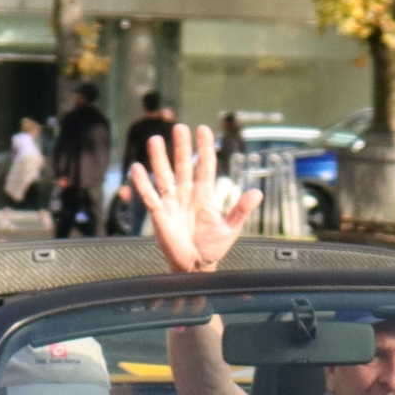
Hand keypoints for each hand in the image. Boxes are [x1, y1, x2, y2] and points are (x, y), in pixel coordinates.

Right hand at [136, 124, 260, 274]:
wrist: (196, 267)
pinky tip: (137, 169)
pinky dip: (143, 183)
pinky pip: (150, 196)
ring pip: (164, 175)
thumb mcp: (230, 228)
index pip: (205, 166)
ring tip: (154, 140)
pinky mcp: (159, 214)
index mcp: (205, 195)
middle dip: (181, 147)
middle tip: (179, 127)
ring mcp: (172, 202)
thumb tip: (258, 192)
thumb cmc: (212, 248)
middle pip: (183, 165)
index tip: (203, 129)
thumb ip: (241, 210)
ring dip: (159, 159)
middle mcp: (187, 194)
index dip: (204, 148)